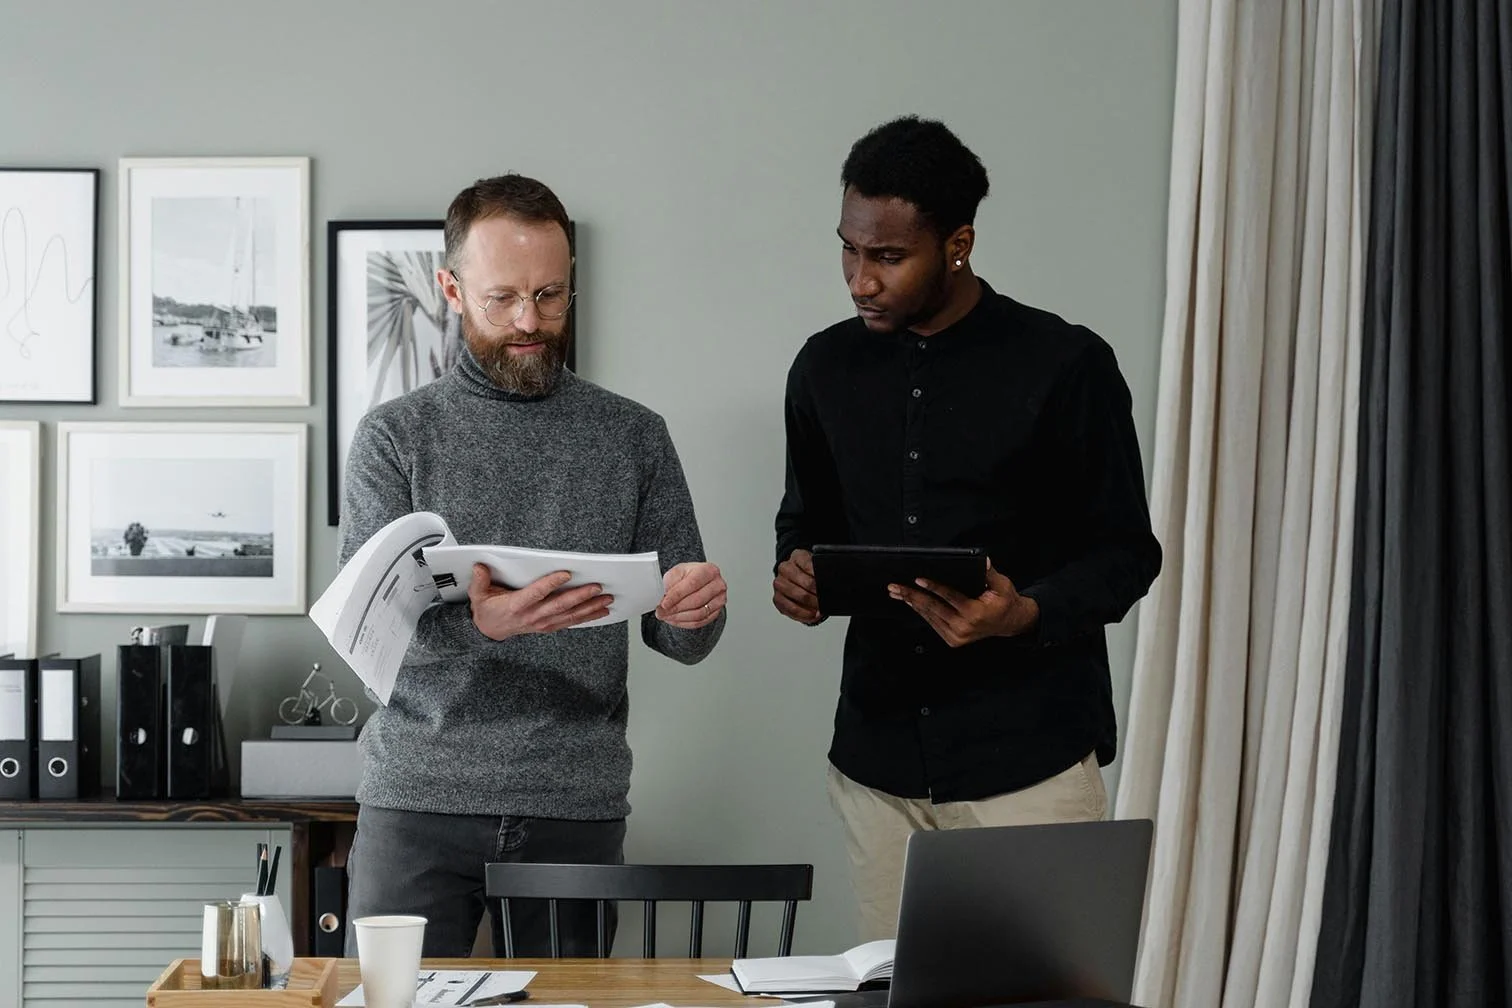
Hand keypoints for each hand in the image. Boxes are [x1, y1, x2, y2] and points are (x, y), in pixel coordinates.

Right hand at [467, 563, 613, 639]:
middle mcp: (532, 616)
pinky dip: (587, 617)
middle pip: (560, 605)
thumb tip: (480, 566)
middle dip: (580, 596)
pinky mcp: (548, 626)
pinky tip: (601, 611)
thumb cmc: (487, 610)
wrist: (488, 632)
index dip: (551, 583)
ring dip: (590, 607)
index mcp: (517, 606)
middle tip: (597, 587)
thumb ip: (480, 581)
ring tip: (606, 599)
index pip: (537, 593)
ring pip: (569, 615)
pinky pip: (570, 622)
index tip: (566, 573)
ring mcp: (542, 623)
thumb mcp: (479, 595)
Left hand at [656, 561, 726, 628]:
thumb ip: (670, 583)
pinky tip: (675, 620)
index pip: (692, 584)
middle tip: (661, 612)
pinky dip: (685, 623)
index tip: (664, 603)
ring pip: (698, 614)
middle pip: (696, 600)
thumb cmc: (687, 576)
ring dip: (679, 617)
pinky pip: (700, 622)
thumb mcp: (676, 573)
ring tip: (666, 616)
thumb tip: (663, 598)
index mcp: (708, 570)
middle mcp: (718, 585)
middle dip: (676, 608)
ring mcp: (720, 599)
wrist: (696, 582)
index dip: (676, 595)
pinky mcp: (717, 612)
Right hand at [772, 548, 821, 624]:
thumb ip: (823, 571)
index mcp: (797, 556)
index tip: (827, 584)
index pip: (809, 564)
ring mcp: (779, 583)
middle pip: (806, 582)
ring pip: (798, 596)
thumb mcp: (817, 567)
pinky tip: (812, 615)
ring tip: (821, 609)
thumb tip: (830, 583)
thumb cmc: (809, 574)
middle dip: (819, 593)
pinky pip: (791, 608)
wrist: (796, 580)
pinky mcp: (777, 598)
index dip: (819, 575)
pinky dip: (804, 614)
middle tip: (827, 600)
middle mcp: (785, 568)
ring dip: (812, 604)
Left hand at [888, 560, 1038, 646]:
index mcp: (975, 613)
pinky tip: (910, 602)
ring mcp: (957, 636)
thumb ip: (989, 573)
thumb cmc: (1005, 601)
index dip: (933, 587)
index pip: (949, 597)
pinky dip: (921, 612)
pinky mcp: (953, 640)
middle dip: (912, 595)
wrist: (1010, 624)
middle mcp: (964, 627)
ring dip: (912, 603)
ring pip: (930, 616)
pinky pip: (933, 623)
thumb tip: (982, 560)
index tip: (918, 579)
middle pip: (933, 607)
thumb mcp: (1002, 585)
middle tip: (895, 586)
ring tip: (897, 593)